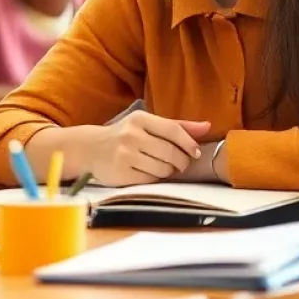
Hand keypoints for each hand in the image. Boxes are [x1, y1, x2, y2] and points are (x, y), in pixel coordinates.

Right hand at [86, 114, 209, 185]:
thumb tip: (208, 127)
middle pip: (172, 153)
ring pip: (164, 169)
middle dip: (182, 161)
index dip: (189, 143)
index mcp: (139, 119)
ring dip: (168, 171)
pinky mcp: (121, 172)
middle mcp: (131, 135)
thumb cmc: (125, 135)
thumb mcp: (147, 125)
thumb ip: (177, 126)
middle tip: (179, 163)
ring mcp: (125, 154)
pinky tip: (146, 171)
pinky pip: (151, 179)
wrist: (90, 148)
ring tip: (160, 166)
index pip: (173, 130)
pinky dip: (154, 178)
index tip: (195, 152)